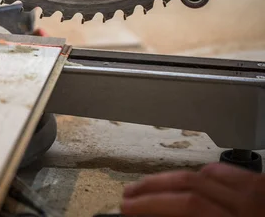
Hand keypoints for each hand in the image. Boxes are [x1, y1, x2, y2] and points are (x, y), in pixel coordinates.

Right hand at [120, 163, 264, 215]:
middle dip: (153, 189)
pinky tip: (186, 182)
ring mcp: (260, 191)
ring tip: (149, 188)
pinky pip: (224, 171)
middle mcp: (251, 205)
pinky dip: (200, 174)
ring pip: (203, 173)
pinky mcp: (263, 185)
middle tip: (129, 196)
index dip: (153, 204)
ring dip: (171, 180)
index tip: (129, 208)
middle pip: (191, 184)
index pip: (189, 206)